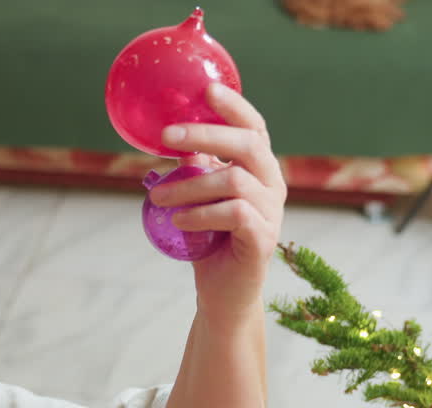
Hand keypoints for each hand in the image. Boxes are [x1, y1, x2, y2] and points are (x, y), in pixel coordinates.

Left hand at [148, 82, 285, 329]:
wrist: (223, 293)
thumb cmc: (210, 241)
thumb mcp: (198, 198)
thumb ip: (193, 169)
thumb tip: (171, 138)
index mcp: (259, 168)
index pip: (253, 127)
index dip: (234, 106)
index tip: (207, 90)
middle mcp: (272, 184)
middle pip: (247, 144)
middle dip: (206, 134)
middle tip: (167, 136)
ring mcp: (272, 212)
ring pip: (233, 181)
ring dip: (190, 186)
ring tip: (159, 199)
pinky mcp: (264, 239)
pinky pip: (234, 214)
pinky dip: (202, 214)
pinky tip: (179, 221)